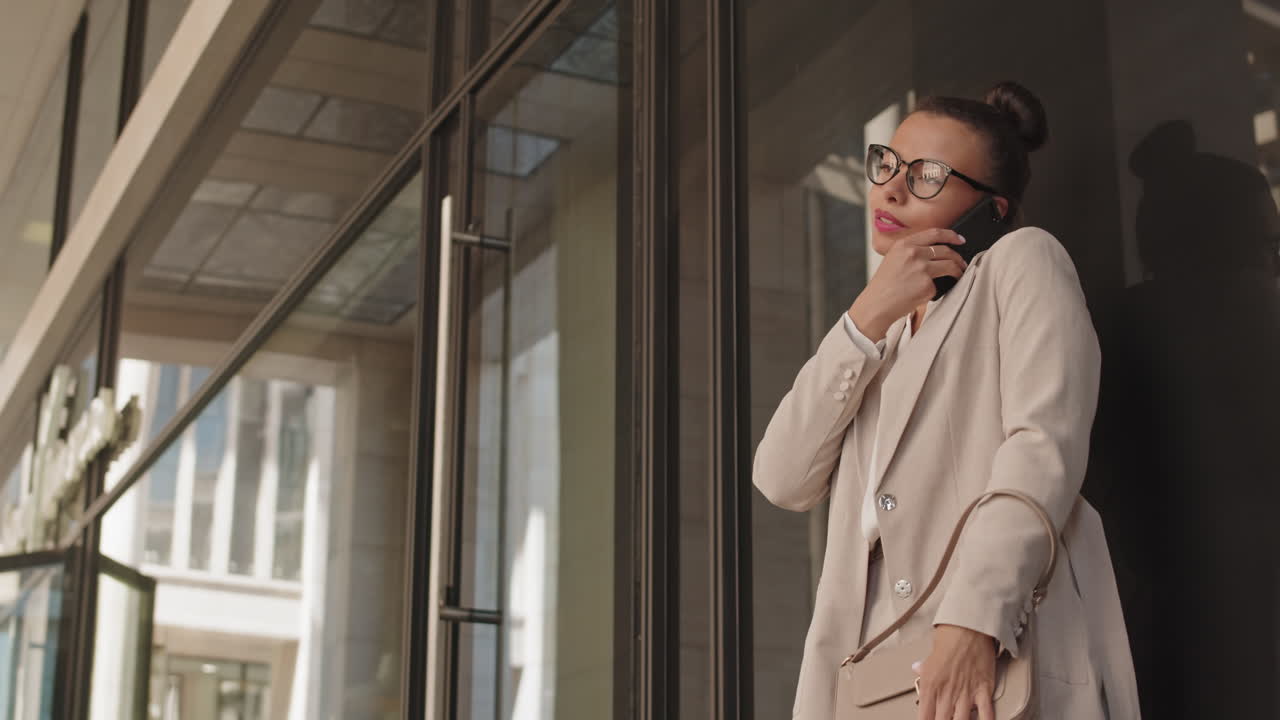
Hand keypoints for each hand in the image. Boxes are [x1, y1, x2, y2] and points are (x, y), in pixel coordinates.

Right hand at [847, 229, 966, 341]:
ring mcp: (921, 269)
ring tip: (958, 275)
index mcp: (904, 245)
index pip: (935, 233)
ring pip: (950, 266)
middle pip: (946, 250)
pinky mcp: (927, 285)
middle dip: (958, 258)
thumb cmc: (884, 285)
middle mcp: (913, 254)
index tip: (960, 240)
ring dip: (958, 271)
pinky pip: (940, 285)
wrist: (877, 305)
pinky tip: (927, 293)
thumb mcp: (893, 259)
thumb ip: (911, 251)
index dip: (951, 235)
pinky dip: (938, 289)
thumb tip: (935, 251)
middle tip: (962, 263)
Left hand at [912, 624, 996, 719]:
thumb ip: (923, 668)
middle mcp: (946, 692)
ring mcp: (966, 693)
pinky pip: (986, 713)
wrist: (968, 627)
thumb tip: (916, 668)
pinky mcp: (984, 689)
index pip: (924, 717)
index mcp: (930, 686)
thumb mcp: (930, 655)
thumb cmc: (950, 638)